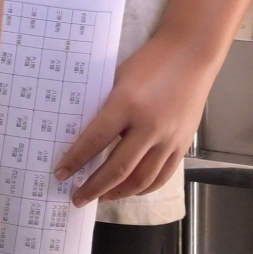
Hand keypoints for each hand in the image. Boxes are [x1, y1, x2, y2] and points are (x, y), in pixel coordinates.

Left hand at [58, 31, 210, 206]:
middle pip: (117, 168)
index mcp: (127, 104)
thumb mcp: (119, 79)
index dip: (75, 160)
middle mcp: (150, 126)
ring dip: (117, 193)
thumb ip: (105, 109)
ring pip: (140, 179)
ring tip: (100, 198)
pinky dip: (143, 188)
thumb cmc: (150, 62)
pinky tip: (128, 190)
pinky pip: (161, 176)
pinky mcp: (183, 145)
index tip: (61, 174)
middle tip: (77, 198)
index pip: (95, 140)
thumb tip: (83, 138)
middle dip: (93, 187)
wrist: (191, 55)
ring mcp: (169, 138)